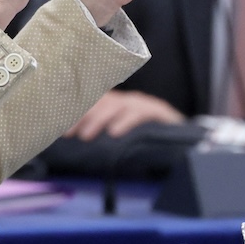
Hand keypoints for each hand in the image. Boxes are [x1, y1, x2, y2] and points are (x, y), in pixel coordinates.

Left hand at [66, 90, 184, 140]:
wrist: (183, 137)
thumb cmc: (146, 138)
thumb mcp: (120, 136)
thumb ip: (102, 136)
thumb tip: (75, 143)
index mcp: (114, 104)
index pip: (90, 103)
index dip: (74, 113)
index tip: (62, 130)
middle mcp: (125, 100)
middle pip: (99, 102)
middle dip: (82, 116)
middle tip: (70, 134)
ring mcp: (140, 103)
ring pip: (115, 106)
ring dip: (98, 119)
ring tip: (86, 136)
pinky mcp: (156, 110)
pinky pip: (138, 113)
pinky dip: (125, 122)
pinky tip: (114, 133)